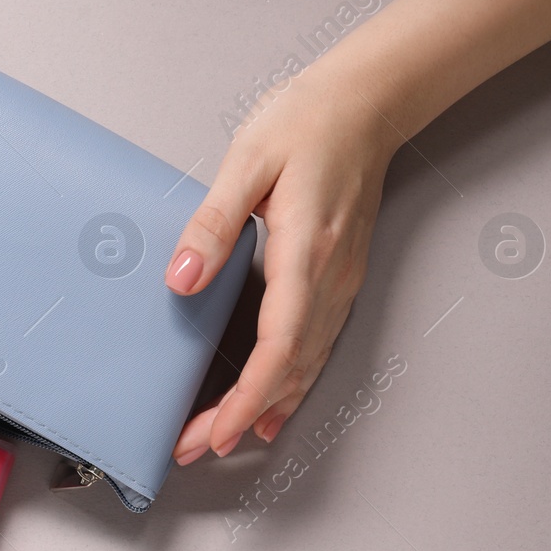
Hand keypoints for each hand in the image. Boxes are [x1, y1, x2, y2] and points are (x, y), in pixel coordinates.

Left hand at [166, 64, 402, 463]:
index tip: (219, 430)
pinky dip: (291, 386)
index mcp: (306, 251)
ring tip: (221, 440)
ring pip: (305, 365)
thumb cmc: (307, 122)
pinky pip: (316, 348)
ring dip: (264, 409)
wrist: (368, 102)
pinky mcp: (340, 279)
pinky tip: (272, 412)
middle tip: (195, 448)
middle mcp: (331, 278)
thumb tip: (182, 280)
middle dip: (242, 417)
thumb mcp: (247, 160)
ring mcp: (341, 282)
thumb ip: (213, 224)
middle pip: (288, 369)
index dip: (249, 396)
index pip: (279, 345)